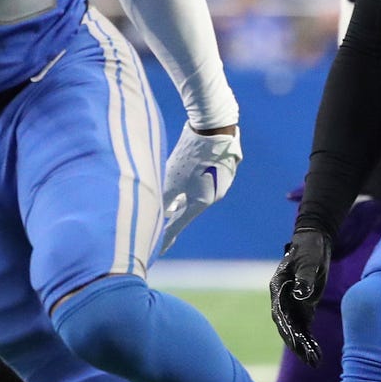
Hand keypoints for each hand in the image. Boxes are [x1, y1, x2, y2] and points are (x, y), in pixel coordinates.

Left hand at [159, 125, 241, 254]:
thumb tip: (157, 214)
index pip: (178, 224)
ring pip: (195, 193)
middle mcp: (214, 196)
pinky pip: (204, 180)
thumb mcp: (171, 179)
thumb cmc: (190, 155)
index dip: (166, 238)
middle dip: (173, 211)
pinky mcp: (223, 169)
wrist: (215, 129)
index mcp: (201, 202)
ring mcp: (221, 182)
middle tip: (160, 218)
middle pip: (188, 208)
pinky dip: (192, 181)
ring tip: (170, 193)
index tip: (158, 252)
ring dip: (182, 194)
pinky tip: (186, 172)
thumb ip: (163, 199)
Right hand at [269, 225, 333, 364]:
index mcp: (278, 288)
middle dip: (296, 344)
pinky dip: (310, 341)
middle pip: (287, 326)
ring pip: (296, 330)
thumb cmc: (308, 249)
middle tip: (307, 359)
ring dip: (304, 347)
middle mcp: (282, 300)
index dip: (287, 330)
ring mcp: (292, 305)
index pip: (280, 314)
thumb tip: (301, 295)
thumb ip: (304, 278)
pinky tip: (318, 355)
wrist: (314, 243)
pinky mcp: (304, 307)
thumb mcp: (308, 261)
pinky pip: (305, 328)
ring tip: (314, 363)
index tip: (295, 344)